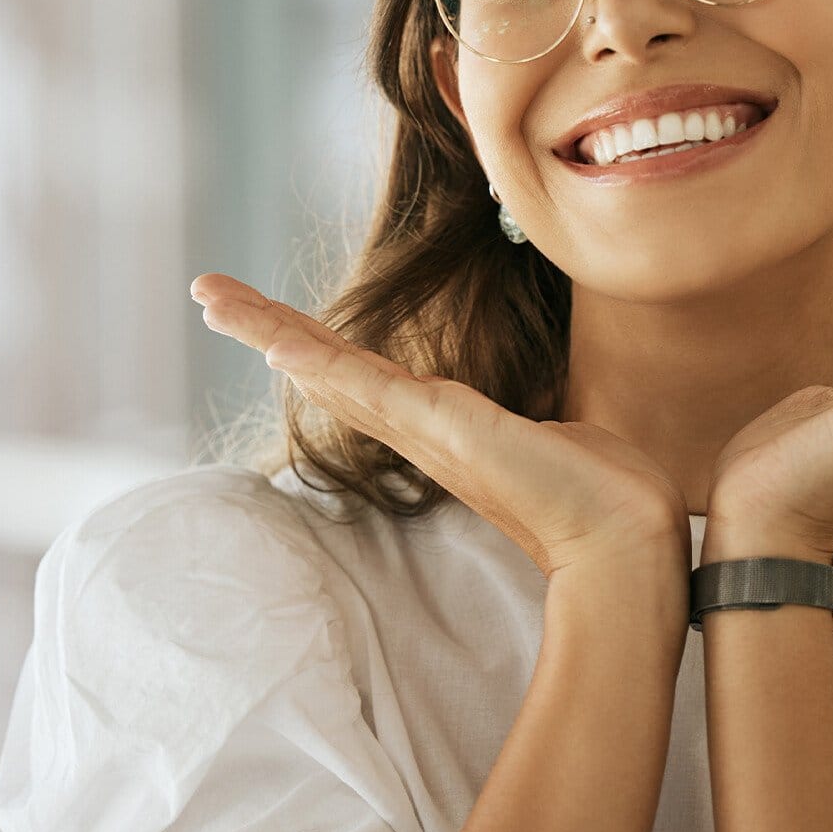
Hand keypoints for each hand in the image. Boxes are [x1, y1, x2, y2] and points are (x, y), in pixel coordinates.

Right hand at [190, 273, 689, 580]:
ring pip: (329, 370)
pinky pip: (367, 386)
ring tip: (211, 297)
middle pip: (323, 368)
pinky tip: (274, 340)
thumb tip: (560, 426)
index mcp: (443, 428)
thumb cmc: (604, 495)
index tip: (269, 322)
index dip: (311, 345)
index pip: (361, 375)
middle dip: (263, 326)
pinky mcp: (443, 428)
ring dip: (267, 329)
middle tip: (205, 293)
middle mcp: (421, 430)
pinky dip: (317, 360)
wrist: (627, 538)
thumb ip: (541, 425)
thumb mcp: (560, 437)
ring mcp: (426, 430)